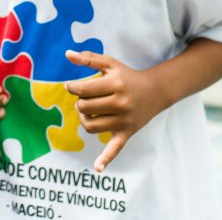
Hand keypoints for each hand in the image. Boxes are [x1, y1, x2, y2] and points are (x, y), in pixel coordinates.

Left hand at [65, 50, 163, 172]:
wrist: (155, 91)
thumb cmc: (126, 76)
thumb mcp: (109, 63)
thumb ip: (88, 58)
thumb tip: (67, 54)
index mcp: (115, 85)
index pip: (82, 90)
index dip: (72, 88)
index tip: (72, 86)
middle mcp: (120, 103)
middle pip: (84, 108)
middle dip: (79, 102)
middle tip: (84, 98)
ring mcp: (124, 120)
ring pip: (91, 126)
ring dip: (83, 119)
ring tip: (87, 112)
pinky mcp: (127, 133)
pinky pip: (115, 148)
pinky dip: (106, 159)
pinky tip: (97, 168)